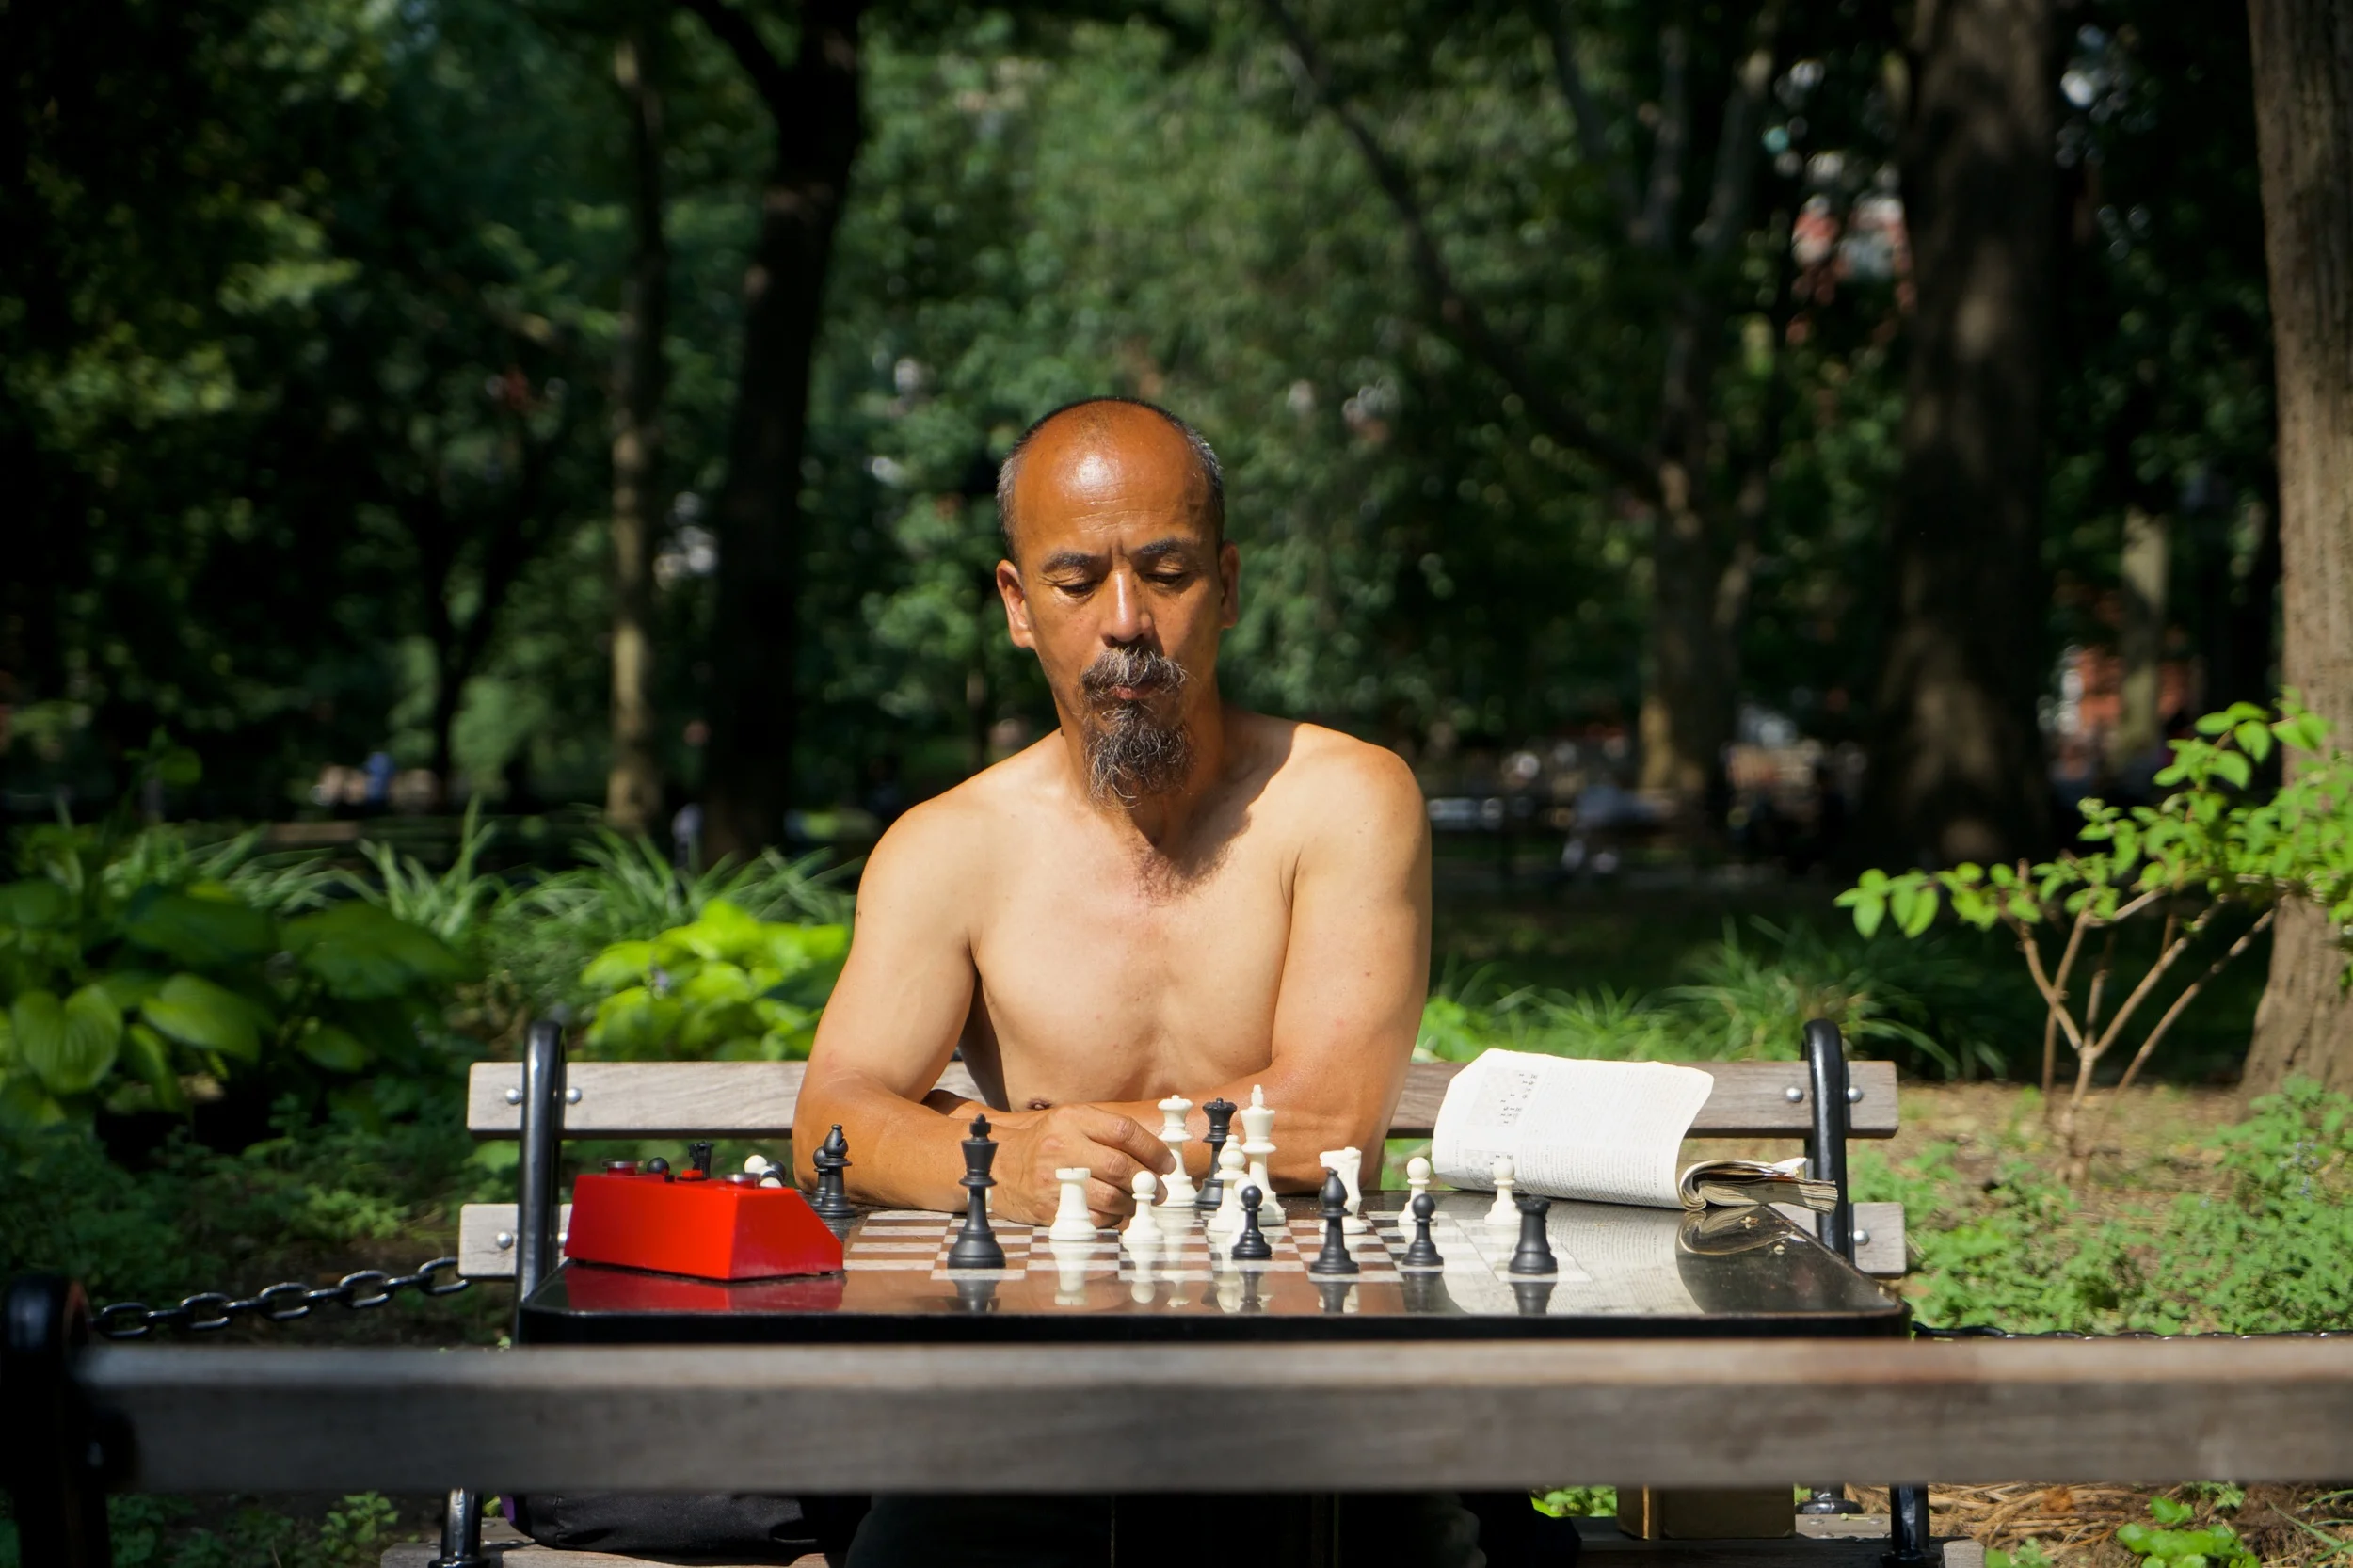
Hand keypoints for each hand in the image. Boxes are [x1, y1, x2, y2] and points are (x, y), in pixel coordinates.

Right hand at [992, 1105, 1173, 1224]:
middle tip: (1158, 1190)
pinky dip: (1111, 1218)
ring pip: (1110, 1196)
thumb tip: (1155, 1151)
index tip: (1166, 1163)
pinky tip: (1113, 1213)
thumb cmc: (1044, 1143)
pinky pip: (1093, 1217)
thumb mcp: (1071, 1121)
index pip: (1124, 1131)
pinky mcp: (1049, 1207)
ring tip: (1138, 1203)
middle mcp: (1063, 1147)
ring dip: (1132, 1203)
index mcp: (1072, 1119)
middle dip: (1147, 1181)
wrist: (999, 1165)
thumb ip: (1107, 1130)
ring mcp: (1054, 1179)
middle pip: (1119, 1166)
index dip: (1153, 1149)